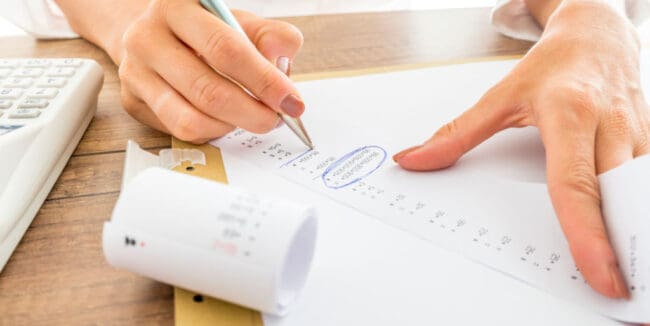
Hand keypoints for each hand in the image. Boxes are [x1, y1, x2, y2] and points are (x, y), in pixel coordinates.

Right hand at [115, 0, 303, 142]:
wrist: (159, 36)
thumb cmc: (208, 31)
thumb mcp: (242, 23)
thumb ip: (271, 38)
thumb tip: (279, 68)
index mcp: (178, 5)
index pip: (226, 49)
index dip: (264, 81)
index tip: (291, 101)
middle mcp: (147, 35)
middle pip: (207, 90)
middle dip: (252, 113)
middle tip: (276, 120)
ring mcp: (134, 70)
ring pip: (191, 119)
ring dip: (232, 126)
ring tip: (251, 117)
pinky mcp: (132, 100)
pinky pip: (180, 130)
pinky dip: (212, 131)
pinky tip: (223, 119)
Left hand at [394, 1, 648, 298]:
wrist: (596, 34)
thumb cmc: (553, 66)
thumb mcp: (500, 95)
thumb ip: (458, 134)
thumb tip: (415, 160)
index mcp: (568, 115)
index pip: (576, 184)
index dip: (587, 233)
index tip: (598, 273)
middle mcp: (608, 127)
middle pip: (619, 196)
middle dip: (624, 246)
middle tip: (622, 290)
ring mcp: (635, 136)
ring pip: (640, 193)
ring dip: (636, 233)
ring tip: (634, 275)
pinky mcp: (647, 143)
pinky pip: (646, 184)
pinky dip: (640, 214)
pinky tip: (634, 238)